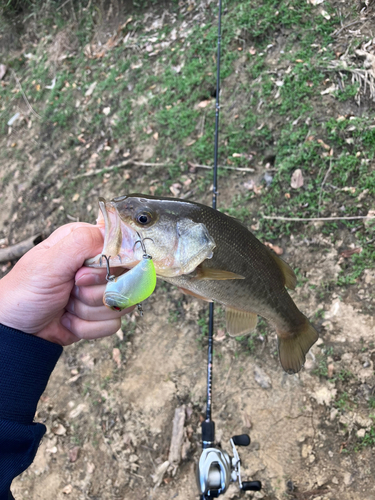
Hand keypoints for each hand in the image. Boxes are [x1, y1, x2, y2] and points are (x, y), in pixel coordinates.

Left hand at [0, 223, 132, 345]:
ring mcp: (101, 289)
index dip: (107, 266)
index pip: (121, 247)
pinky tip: (70, 319)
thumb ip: (81, 242)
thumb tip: (113, 238)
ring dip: (88, 311)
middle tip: (70, 290)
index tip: (81, 276)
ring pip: (120, 302)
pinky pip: (113, 324)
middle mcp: (97, 264)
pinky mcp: (102, 313)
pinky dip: (87, 327)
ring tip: (67, 305)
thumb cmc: (25, 293)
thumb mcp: (48, 262)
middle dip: (93, 293)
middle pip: (124, 278)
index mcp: (85, 243)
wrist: (17, 331)